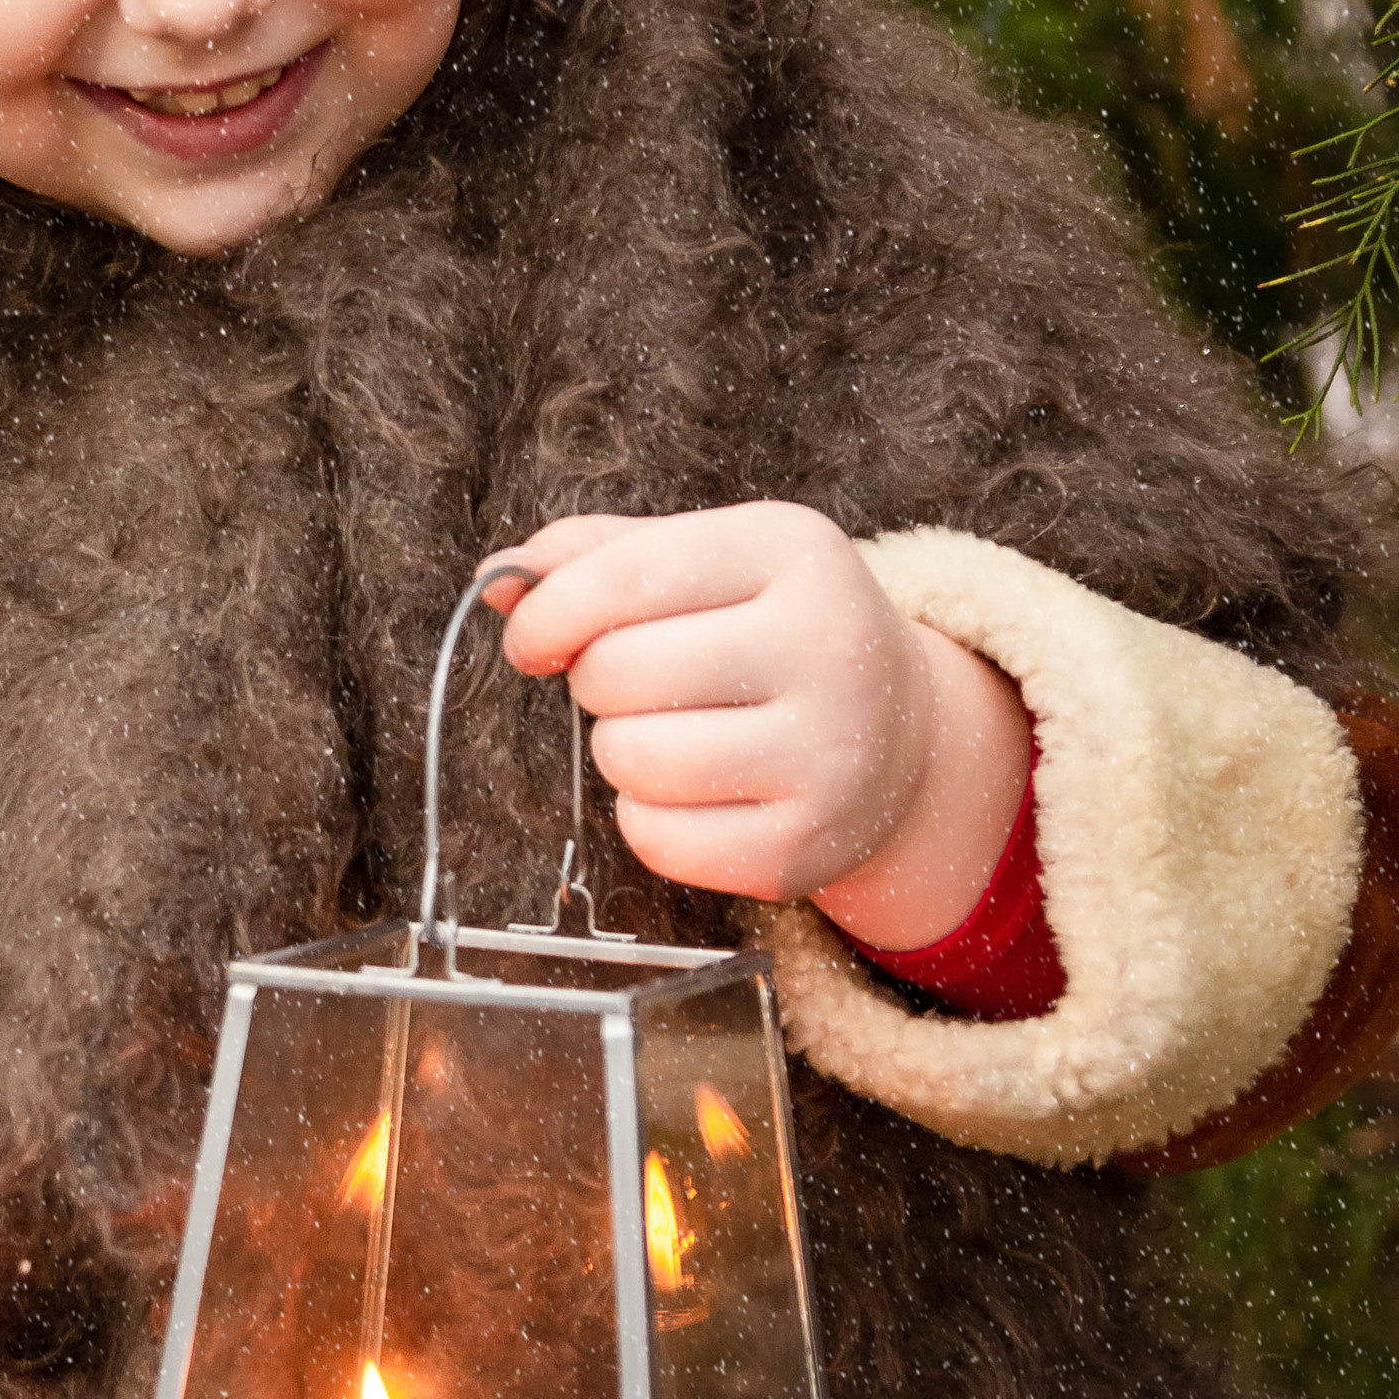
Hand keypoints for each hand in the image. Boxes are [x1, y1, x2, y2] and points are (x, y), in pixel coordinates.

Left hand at [486, 504, 1029, 944]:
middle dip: (597, 681)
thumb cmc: (774, 633)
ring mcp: (827, 753)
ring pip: (631, 759)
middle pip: (617, 672)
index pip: (626, 577)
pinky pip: (656, 839)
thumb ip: (600, 556)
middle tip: (642, 684)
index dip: (549, 612)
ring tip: (673, 733)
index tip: (532, 637)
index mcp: (794, 552)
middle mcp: (828, 645)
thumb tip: (498, 578)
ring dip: (620, 750)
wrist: (900, 734)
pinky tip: (695, 793)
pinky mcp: (806, 846)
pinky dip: (647, 819)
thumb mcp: (711, 562)